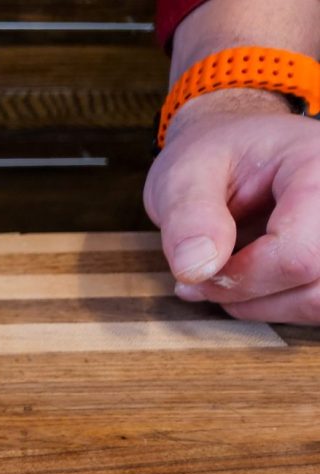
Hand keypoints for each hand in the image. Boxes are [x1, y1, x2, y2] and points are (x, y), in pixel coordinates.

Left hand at [145, 95, 319, 323]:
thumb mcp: (182, 174)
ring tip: (220, 277)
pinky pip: (313, 303)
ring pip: (317, 303)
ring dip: (260, 305)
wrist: (233, 153)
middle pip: (315, 285)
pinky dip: (274, 305)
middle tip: (202, 276)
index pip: (299, 253)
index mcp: (318, 167)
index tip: (196, 270)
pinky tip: (244, 283)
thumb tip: (197, 268)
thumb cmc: (213, 157)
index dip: (241, 278)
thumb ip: (188, 217)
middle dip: (248, 295)